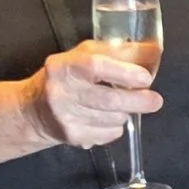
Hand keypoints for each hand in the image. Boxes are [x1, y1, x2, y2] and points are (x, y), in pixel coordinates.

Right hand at [28, 40, 161, 151]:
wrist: (34, 110)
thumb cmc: (66, 76)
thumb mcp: (84, 55)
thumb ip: (116, 52)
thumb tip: (153, 51)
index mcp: (64, 66)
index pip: (96, 67)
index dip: (124, 72)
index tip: (145, 78)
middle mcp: (61, 92)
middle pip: (109, 100)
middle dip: (138, 101)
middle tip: (155, 101)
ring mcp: (66, 117)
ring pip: (112, 119)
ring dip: (126, 112)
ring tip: (124, 105)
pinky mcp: (73, 137)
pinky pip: (107, 134)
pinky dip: (116, 127)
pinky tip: (108, 118)